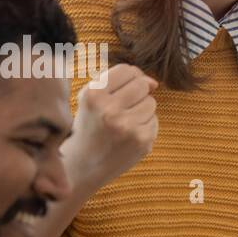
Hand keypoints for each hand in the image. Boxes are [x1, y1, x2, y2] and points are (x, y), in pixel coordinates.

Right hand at [64, 65, 158, 191]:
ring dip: (142, 110)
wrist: (83, 166)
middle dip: (137, 93)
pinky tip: (129, 135)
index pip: (126, 70)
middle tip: (124, 108)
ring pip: (151, 103)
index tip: (126, 87)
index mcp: (93, 95)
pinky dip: (145, 126)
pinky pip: (154, 121)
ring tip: (124, 123)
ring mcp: (128, 127)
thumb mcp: (90, 98)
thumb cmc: (89, 127)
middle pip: (142, 85)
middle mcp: (110, 110)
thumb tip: (154, 82)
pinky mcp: (142, 141)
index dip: (131, 76)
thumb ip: (117, 81)